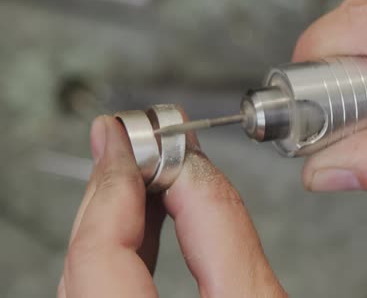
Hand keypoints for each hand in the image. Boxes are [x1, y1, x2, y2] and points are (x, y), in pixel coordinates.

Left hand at [58, 116, 285, 296]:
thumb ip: (224, 232)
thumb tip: (195, 164)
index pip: (99, 253)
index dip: (113, 185)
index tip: (122, 138)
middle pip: (88, 261)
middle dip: (113, 192)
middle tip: (126, 142)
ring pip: (89, 276)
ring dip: (119, 218)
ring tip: (139, 171)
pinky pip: (105, 288)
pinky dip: (127, 247)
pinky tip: (145, 220)